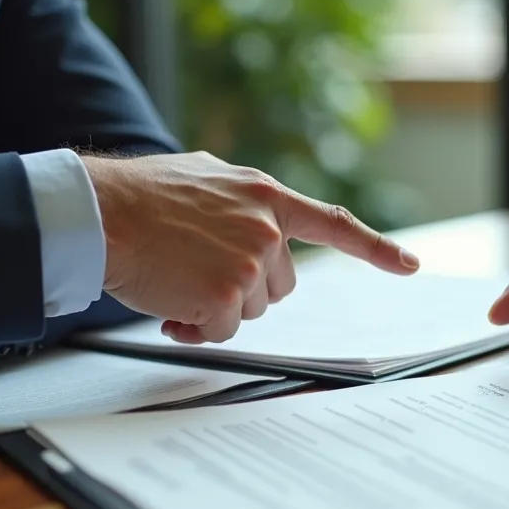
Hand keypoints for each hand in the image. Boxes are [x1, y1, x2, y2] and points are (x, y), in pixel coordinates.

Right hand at [83, 152, 419, 342]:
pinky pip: (219, 331)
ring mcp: (250, 261)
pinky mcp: (226, 295)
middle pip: (279, 285)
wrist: (99, 211)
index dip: (375, 248)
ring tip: (174, 279)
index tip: (408, 266)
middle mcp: (267, 227)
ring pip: (250, 310)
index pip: (332, 224)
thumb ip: (241, 201)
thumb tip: (259, 222)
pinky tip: (168, 301)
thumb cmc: (138, 197)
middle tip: (195, 271)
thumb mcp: (204, 177)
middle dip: (243, 288)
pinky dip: (194, 327)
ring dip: (214, 306)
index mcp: (264, 194)